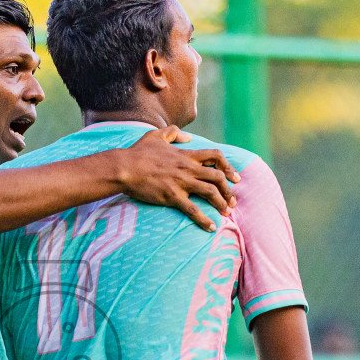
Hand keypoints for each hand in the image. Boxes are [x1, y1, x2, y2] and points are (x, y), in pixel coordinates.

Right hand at [115, 125, 240, 231]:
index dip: (228, 167)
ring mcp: (181, 183)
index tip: (234, 177)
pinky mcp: (172, 196)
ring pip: (210, 192)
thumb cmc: (137, 152)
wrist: (124, 168)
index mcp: (186, 155)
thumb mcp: (156, 135)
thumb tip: (188, 136)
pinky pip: (192, 210)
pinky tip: (210, 227)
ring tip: (226, 213)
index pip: (216, 157)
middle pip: (217, 177)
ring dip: (221, 203)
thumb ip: (174, 132)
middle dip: (229, 190)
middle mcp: (188, 169)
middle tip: (233, 201)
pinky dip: (203, 219)